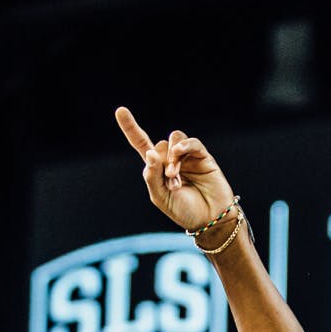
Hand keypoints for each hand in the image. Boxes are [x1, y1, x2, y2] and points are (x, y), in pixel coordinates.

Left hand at [116, 109, 235, 234]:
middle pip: (159, 145)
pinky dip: (184, 145)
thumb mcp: (160, 197)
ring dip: (172, 155)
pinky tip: (180, 152)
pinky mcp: (203, 157)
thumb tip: (150, 152)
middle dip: (161, 162)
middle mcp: (171, 159)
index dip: (131, 128)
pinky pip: (192, 143)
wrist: (210, 220)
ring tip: (175, 175)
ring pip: (174, 139)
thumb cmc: (184, 211)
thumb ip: (151, 176)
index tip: (120, 111)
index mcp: (157, 169)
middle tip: (170, 180)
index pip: (141, 143)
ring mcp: (188, 157)